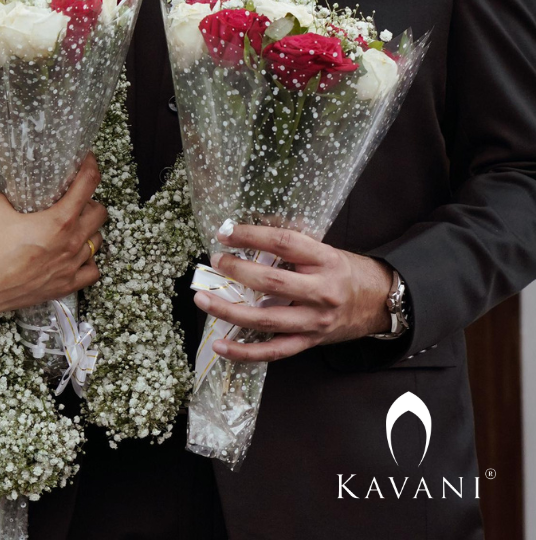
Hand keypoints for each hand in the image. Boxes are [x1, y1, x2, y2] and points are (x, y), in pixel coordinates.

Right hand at [0, 153, 107, 318]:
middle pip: (100, 213)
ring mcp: (71, 266)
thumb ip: (10, 193)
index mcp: (60, 220)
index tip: (88, 159)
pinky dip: (88, 261)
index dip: (91, 166)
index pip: (88, 183)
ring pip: (98, 242)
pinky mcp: (65, 286)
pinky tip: (75, 256)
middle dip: (91, 201)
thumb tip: (13, 189)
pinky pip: (92, 271)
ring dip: (89, 230)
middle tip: (75, 199)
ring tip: (74, 227)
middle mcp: (72, 243)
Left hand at [193, 223, 392, 361]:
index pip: (284, 243)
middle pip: (272, 282)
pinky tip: (220, 346)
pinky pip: (274, 351)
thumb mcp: (324, 249)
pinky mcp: (310, 342)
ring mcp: (315, 321)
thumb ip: (290, 243)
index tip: (225, 233)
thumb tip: (246, 231)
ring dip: (229, 311)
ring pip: (266, 320)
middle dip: (237, 271)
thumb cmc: (344, 271)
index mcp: (325, 260)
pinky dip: (244, 351)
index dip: (252, 236)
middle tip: (215, 261)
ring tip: (203, 299)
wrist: (380, 303)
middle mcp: (321, 292)